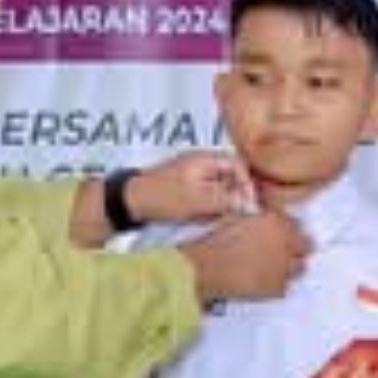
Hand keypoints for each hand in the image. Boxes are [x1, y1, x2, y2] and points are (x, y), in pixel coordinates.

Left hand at [128, 149, 255, 225]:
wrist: (128, 201)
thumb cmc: (161, 197)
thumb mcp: (198, 200)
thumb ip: (226, 200)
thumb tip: (249, 204)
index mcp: (205, 159)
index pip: (239, 165)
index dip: (247, 185)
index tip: (248, 205)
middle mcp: (200, 163)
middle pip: (230, 177)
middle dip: (233, 197)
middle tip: (230, 215)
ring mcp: (191, 175)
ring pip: (218, 189)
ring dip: (219, 205)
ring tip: (211, 218)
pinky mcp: (184, 188)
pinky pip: (204, 196)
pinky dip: (206, 208)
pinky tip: (199, 218)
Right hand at [183, 208, 310, 304]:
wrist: (207, 267)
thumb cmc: (215, 241)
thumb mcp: (236, 216)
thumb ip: (257, 217)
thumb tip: (262, 217)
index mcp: (276, 221)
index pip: (297, 225)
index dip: (290, 230)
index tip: (284, 234)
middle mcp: (286, 243)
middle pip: (306, 246)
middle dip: (297, 248)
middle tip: (283, 251)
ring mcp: (284, 267)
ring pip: (300, 268)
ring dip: (291, 266)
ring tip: (274, 267)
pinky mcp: (278, 288)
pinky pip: (285, 286)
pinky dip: (277, 284)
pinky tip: (264, 281)